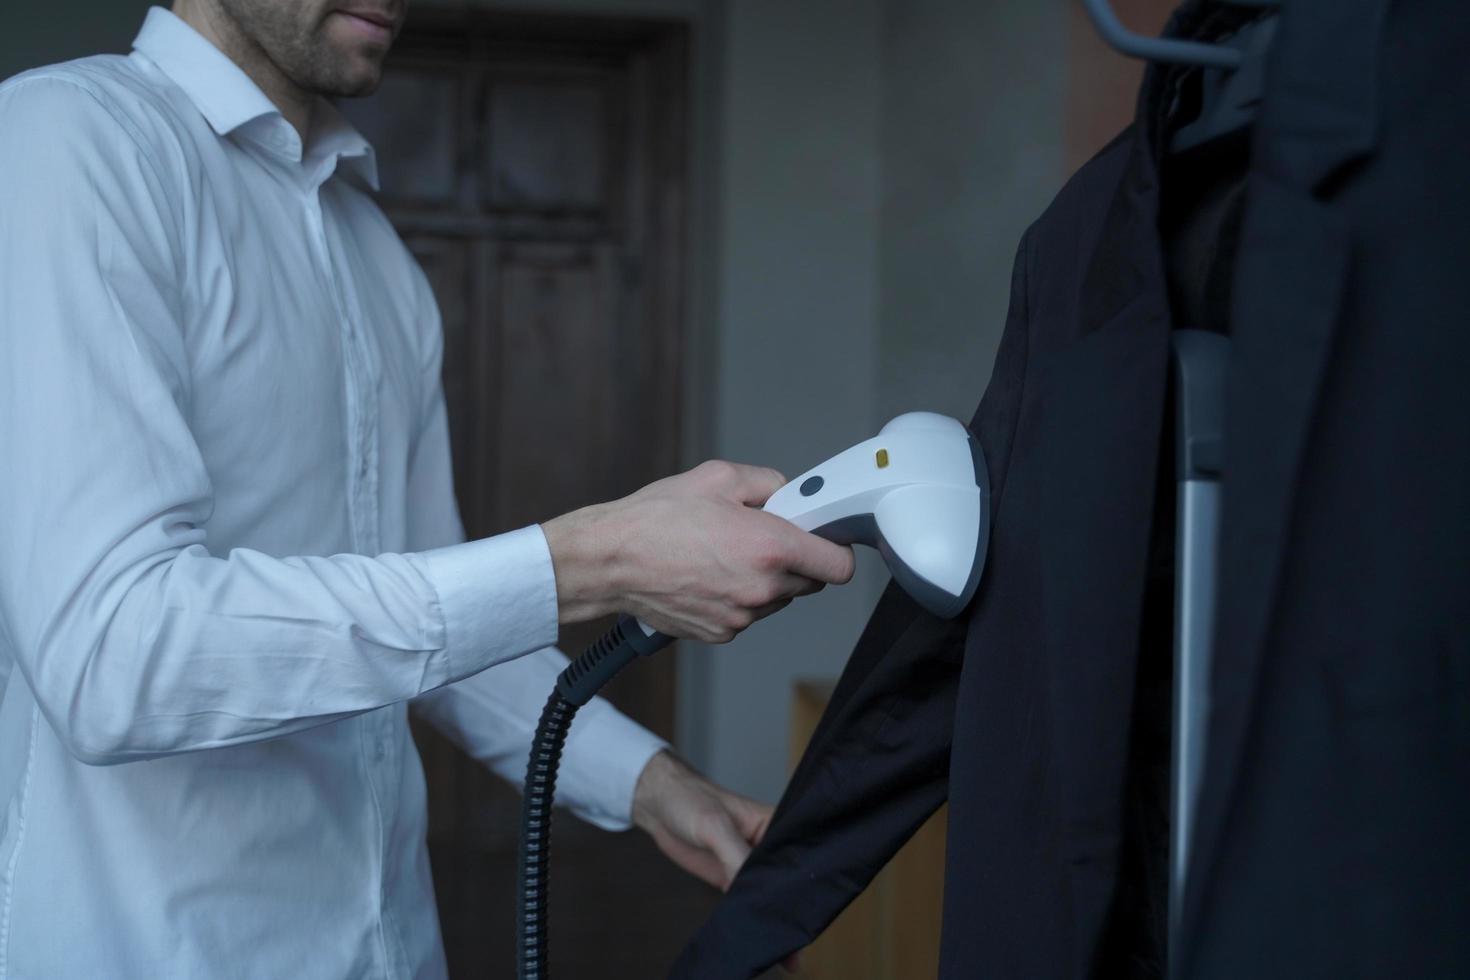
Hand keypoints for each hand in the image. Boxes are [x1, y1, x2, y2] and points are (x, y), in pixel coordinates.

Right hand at [542, 460, 854, 642]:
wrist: (609, 562)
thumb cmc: (654, 520)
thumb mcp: (718, 478)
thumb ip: (769, 483)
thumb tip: (789, 495)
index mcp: (770, 548)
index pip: (839, 566)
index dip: (835, 548)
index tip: (823, 537)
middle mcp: (762, 590)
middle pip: (811, 583)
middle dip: (796, 559)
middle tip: (762, 536)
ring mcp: (742, 616)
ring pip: (777, 600)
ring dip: (765, 580)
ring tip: (724, 553)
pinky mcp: (721, 632)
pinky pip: (746, 613)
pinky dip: (737, 596)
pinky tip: (708, 574)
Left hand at [633, 751, 803, 972]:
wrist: (659, 805)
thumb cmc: (691, 799)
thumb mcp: (715, 825)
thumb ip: (736, 855)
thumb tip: (750, 890)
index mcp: (773, 825)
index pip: (795, 857)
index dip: (799, 882)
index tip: (802, 908)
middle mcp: (766, 846)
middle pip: (783, 880)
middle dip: (786, 906)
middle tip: (791, 937)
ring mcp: (747, 863)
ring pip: (764, 893)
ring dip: (768, 914)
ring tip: (779, 946)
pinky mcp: (729, 877)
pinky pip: (742, 899)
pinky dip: (746, 914)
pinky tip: (751, 931)